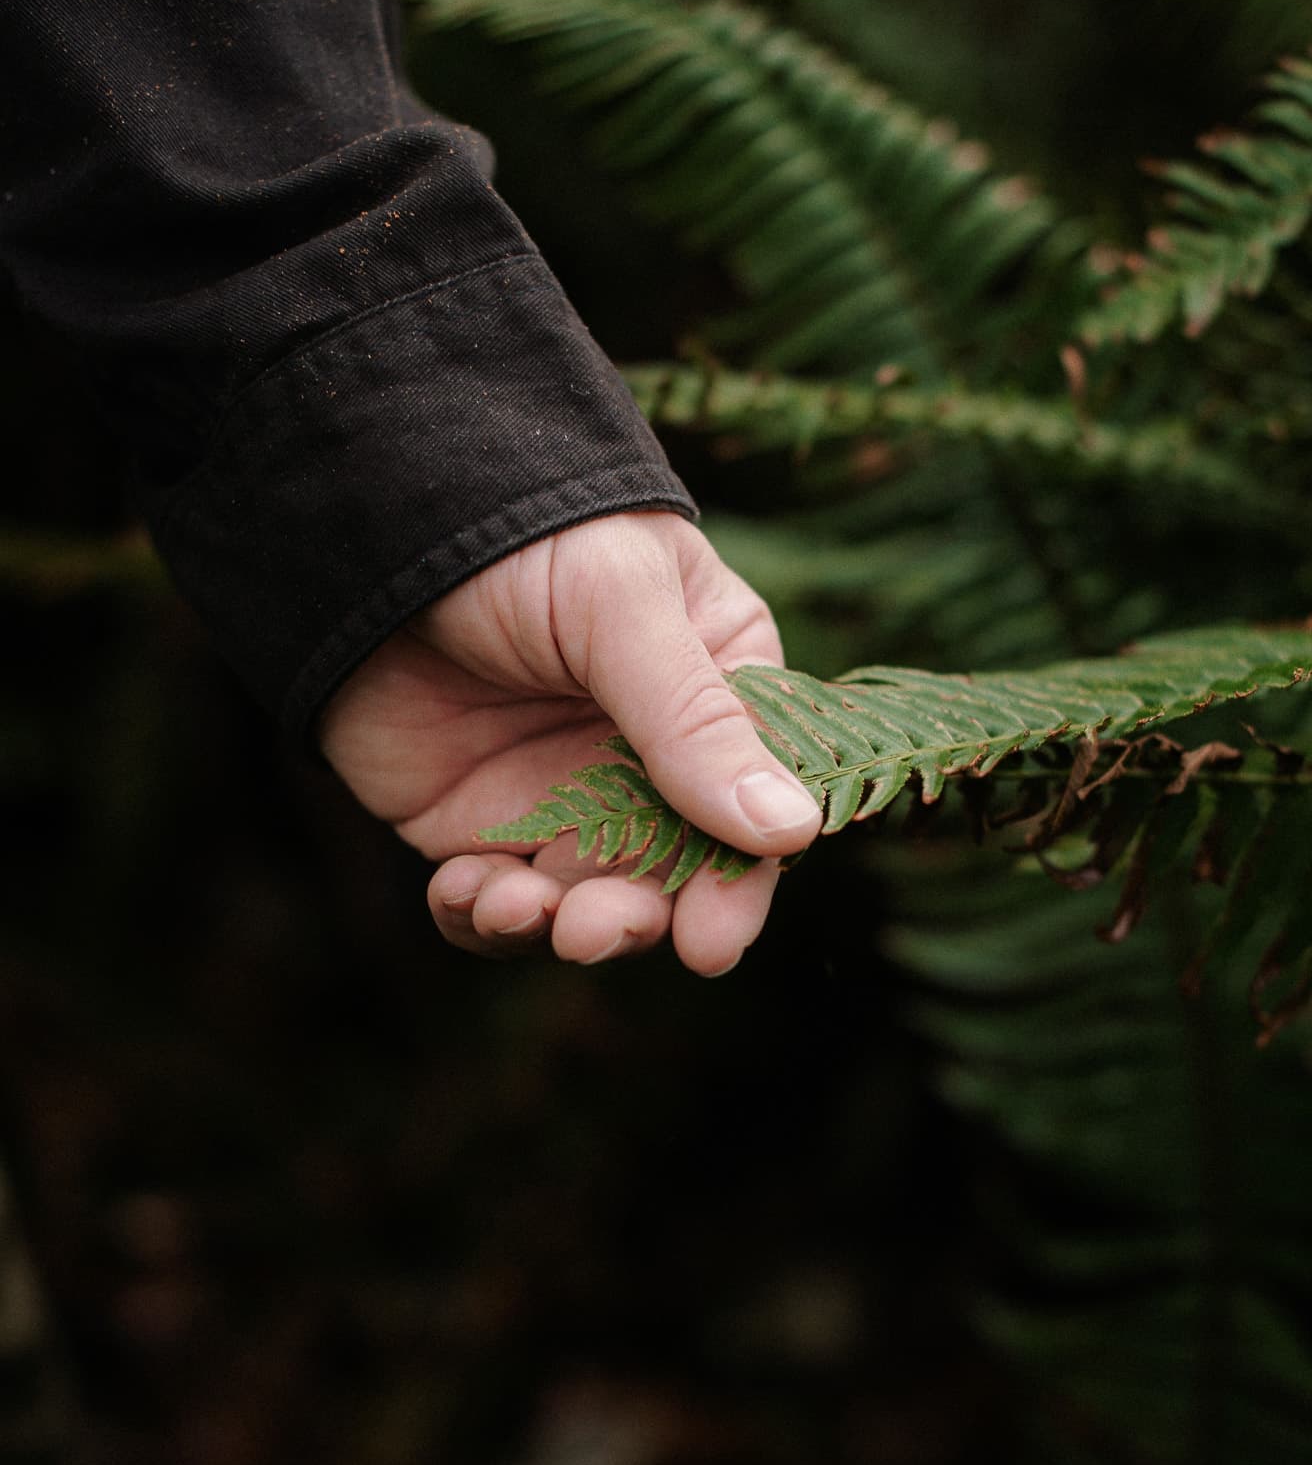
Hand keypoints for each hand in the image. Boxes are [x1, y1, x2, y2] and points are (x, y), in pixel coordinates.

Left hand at [318, 511, 822, 974]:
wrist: (369, 524)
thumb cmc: (525, 537)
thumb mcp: (622, 607)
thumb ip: (695, 719)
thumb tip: (790, 830)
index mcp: (717, 691)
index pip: (755, 807)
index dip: (740, 881)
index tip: (712, 940)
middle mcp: (649, 761)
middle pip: (673, 876)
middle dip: (638, 919)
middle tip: (596, 930)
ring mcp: (562, 799)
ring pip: (585, 905)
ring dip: (562, 927)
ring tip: (520, 908)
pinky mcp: (476, 827)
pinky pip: (493, 904)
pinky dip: (484, 919)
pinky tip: (467, 893)